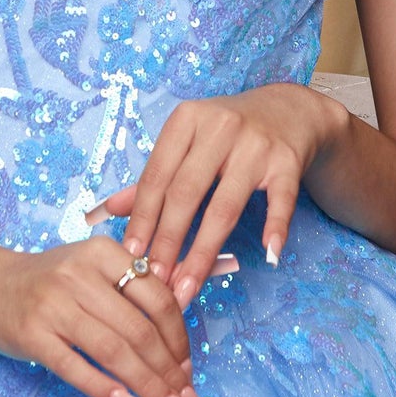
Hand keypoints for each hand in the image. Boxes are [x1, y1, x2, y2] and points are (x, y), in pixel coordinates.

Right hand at [0, 237, 210, 396]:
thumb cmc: (49, 283)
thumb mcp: (91, 270)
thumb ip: (132, 290)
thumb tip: (181, 344)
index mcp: (102, 252)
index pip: (157, 297)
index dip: (180, 339)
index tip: (190, 372)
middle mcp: (79, 273)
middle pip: (139, 330)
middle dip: (171, 374)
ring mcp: (53, 303)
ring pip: (115, 351)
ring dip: (149, 388)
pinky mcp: (32, 334)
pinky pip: (77, 368)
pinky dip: (109, 391)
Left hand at [89, 83, 346, 307]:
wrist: (289, 109)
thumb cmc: (228, 130)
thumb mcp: (188, 140)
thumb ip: (152, 176)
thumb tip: (106, 212)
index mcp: (186, 120)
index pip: (157, 176)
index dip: (141, 219)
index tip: (129, 257)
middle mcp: (219, 127)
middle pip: (186, 193)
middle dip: (167, 242)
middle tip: (154, 282)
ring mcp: (255, 144)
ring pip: (225, 206)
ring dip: (203, 252)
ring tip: (187, 287)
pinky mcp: (287, 160)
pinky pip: (280, 200)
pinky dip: (275, 228)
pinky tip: (268, 256)